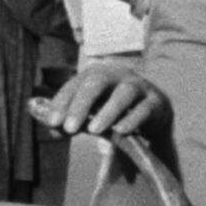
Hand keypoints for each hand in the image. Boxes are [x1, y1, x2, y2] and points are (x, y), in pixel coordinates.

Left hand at [31, 61, 166, 137]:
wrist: (150, 113)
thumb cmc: (111, 110)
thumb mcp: (89, 113)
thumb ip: (69, 118)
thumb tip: (50, 127)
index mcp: (96, 74)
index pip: (75, 84)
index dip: (62, 103)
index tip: (53, 123)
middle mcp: (117, 75)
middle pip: (97, 82)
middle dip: (81, 104)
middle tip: (69, 128)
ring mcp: (138, 86)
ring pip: (124, 93)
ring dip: (108, 111)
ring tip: (93, 131)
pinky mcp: (156, 102)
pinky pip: (144, 108)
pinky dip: (132, 119)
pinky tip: (121, 131)